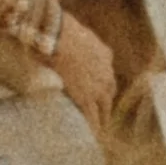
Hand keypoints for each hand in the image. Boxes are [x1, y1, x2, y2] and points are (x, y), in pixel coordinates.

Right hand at [51, 13, 115, 133]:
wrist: (58, 38)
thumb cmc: (59, 29)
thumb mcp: (71, 30)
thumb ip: (71, 37)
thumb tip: (55, 37)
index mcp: (105, 54)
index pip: (107, 73)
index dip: (103, 82)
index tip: (100, 88)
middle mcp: (106, 72)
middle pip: (110, 91)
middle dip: (106, 102)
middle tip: (103, 111)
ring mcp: (98, 87)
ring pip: (104, 107)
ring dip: (102, 118)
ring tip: (100, 128)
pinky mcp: (87, 98)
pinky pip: (92, 117)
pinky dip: (93, 127)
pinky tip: (93, 135)